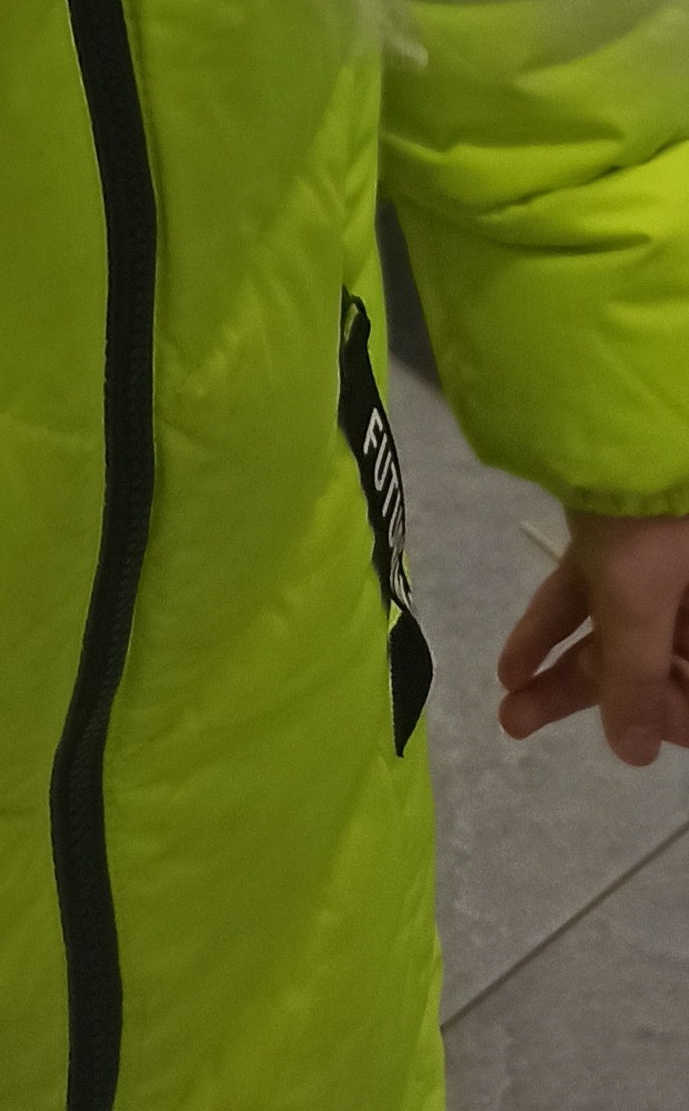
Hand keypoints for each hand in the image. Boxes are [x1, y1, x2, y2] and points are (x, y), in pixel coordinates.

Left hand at [499, 513, 688, 764]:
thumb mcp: (642, 604)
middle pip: (654, 666)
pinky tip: (510, 664)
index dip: (663, 717)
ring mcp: (661, 569)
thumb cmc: (651, 518)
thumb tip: (635, 755)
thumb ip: (636, 680)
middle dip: (591, 701)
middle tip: (521, 726)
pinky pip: (590, 596)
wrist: (627, 414)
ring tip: (505, 711)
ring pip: (614, 633)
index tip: (621, 738)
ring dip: (560, 672)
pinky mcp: (620, 540)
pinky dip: (553, 626)